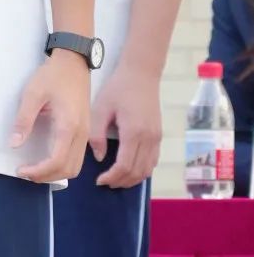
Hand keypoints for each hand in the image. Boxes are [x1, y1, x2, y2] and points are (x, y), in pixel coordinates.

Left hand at [11, 50, 90, 182]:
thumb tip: (14, 144)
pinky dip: (64, 165)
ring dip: (56, 174)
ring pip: (76, 167)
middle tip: (25, 172)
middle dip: (46, 177)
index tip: (21, 170)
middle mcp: (81, 134)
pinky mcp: (85, 131)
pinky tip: (48, 160)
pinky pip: (78, 158)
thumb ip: (24, 120)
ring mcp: (86, 133)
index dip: (39, 171)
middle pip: (68, 170)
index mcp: (68, 126)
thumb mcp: (33, 94)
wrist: (74, 62)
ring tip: (36, 169)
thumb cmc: (53, 76)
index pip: (56, 161)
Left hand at [89, 64, 161, 187]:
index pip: (124, 166)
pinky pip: (153, 161)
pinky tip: (130, 169)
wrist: (141, 73)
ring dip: (132, 179)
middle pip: (137, 172)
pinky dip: (142, 170)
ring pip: (147, 170)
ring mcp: (157, 138)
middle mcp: (149, 138)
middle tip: (105, 183)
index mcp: (133, 132)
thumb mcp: (101, 107)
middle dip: (120, 181)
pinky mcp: (159, 135)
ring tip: (116, 179)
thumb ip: (97, 134)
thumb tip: (99, 157)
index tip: (99, 180)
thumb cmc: (118, 88)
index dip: (112, 177)